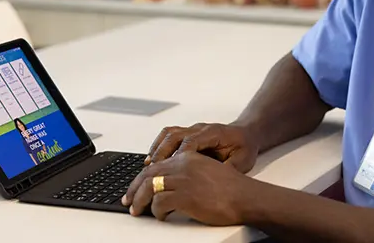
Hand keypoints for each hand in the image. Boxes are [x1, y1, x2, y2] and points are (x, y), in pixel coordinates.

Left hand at [122, 151, 254, 224]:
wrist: (246, 196)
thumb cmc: (232, 189)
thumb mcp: (206, 171)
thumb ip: (187, 173)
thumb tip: (167, 185)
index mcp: (188, 157)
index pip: (156, 165)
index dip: (141, 178)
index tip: (134, 188)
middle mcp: (183, 164)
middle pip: (148, 174)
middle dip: (134, 189)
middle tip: (128, 201)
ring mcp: (183, 179)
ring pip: (150, 188)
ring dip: (140, 201)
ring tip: (138, 211)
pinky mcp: (185, 195)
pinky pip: (160, 204)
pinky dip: (157, 212)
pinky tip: (162, 216)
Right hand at [146, 123, 258, 172]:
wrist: (247, 134)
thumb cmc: (244, 147)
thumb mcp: (242, 161)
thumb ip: (228, 169)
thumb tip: (214, 181)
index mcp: (213, 134)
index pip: (191, 141)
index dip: (179, 155)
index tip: (170, 169)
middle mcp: (200, 129)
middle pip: (175, 136)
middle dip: (161, 153)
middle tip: (151, 170)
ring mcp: (193, 130)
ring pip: (169, 134)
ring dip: (157, 149)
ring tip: (147, 166)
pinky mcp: (188, 134)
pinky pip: (168, 135)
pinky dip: (158, 146)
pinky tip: (152, 159)